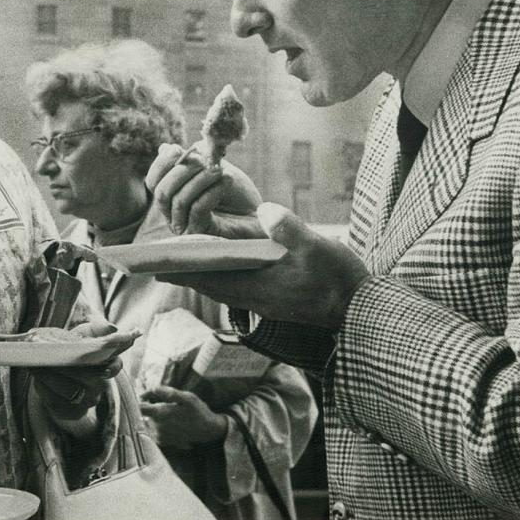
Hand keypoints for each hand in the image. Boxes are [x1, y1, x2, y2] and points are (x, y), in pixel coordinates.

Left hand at [33, 320, 134, 420]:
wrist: (62, 375)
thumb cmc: (76, 351)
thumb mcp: (86, 336)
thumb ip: (96, 330)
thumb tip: (111, 328)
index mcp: (109, 365)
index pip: (116, 366)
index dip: (112, 367)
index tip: (105, 368)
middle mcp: (101, 385)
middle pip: (88, 378)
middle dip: (68, 366)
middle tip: (49, 354)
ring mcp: (86, 400)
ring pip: (70, 390)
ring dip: (50, 375)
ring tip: (35, 362)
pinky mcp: (70, 411)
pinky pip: (55, 400)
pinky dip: (43, 385)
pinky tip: (34, 373)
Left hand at [138, 385, 227, 449]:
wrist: (208, 431)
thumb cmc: (198, 411)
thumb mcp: (187, 397)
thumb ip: (168, 392)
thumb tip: (152, 388)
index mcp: (160, 414)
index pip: (139, 407)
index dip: (140, 399)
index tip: (146, 396)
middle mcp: (157, 427)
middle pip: (142, 414)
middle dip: (148, 406)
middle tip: (161, 402)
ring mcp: (159, 436)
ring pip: (147, 422)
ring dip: (152, 416)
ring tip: (167, 412)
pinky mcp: (163, 441)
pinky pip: (152, 430)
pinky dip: (156, 424)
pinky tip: (168, 421)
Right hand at [145, 143, 264, 236]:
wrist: (259, 216)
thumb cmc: (236, 195)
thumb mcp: (213, 169)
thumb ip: (192, 160)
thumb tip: (164, 147)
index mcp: (173, 198)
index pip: (153, 182)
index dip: (161, 163)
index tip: (177, 149)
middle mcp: (174, 215)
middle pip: (162, 191)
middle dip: (182, 170)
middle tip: (205, 160)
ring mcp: (186, 227)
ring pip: (180, 200)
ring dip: (201, 179)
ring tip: (221, 170)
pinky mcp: (202, 235)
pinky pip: (198, 209)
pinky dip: (213, 190)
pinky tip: (228, 181)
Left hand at [160, 203, 368, 329]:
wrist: (362, 310)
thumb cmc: (340, 280)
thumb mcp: (318, 249)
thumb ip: (290, 230)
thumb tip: (265, 209)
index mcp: (259, 290)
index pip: (211, 282)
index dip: (184, 273)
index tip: (157, 266)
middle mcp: (256, 299)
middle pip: (211, 285)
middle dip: (187, 271)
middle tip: (159, 259)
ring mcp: (266, 301)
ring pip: (224, 286)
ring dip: (204, 273)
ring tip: (183, 257)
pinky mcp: (275, 299)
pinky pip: (240, 287)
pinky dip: (225, 274)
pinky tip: (223, 261)